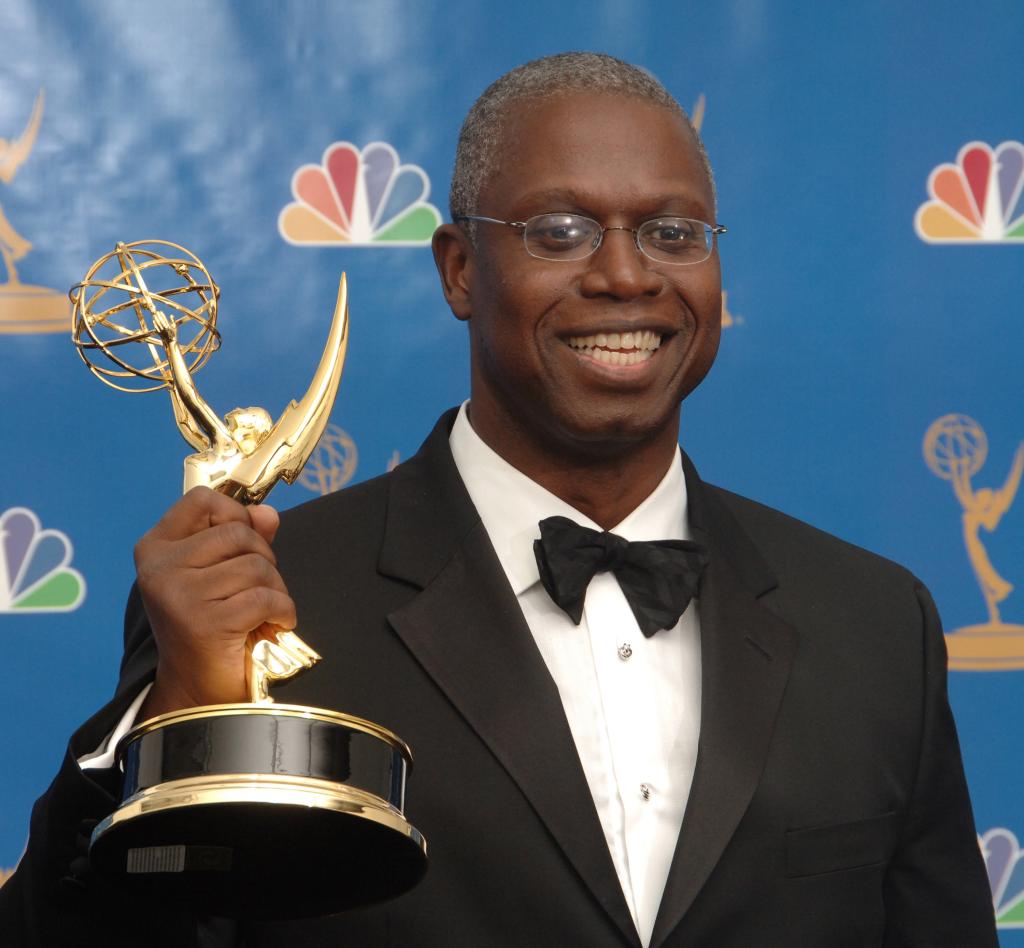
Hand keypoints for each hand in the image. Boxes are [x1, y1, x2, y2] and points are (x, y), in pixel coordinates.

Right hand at [134, 487, 296, 718]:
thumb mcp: (221, 573)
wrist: (199, 690)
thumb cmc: (213, 625)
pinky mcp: (204, 623)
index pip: (202, 499)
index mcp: (156, 548)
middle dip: (264, 559)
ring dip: (275, 590)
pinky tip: (273, 626)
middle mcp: (159, 569)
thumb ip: (243, 537)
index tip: (243, 542)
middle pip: (238, 532)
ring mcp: (179, 595)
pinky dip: (282, 611)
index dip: (235, 514)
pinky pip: (266, 597)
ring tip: (262, 612)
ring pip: (257, 566)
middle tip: (259, 589)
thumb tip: (267, 512)